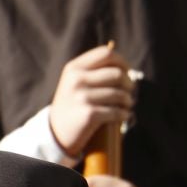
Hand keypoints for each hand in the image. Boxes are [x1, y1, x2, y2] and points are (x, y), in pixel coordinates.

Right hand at [48, 43, 137, 158]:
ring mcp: (82, 97)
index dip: (122, 61)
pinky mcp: (89, 114)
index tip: (127, 71)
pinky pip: (116, 111)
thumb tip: (124, 68)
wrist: (56, 133)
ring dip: (128, 100)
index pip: (106, 54)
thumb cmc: (72, 105)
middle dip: (128, 83)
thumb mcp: (74, 82)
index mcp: (74, 68)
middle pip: (116, 73)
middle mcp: (76, 79)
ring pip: (119, 94)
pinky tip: (124, 115)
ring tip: (127, 104)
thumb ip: (93, 71)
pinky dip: (124, 114)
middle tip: (130, 90)